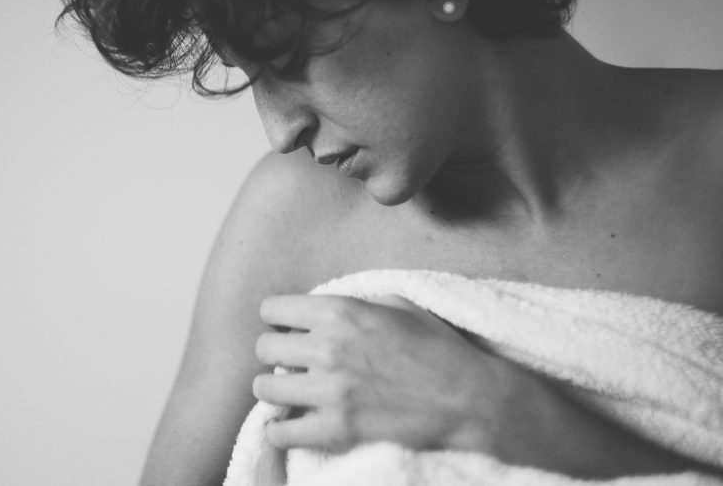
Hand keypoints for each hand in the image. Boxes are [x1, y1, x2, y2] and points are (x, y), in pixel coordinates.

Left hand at [252, 294, 511, 453]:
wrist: (469, 399)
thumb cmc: (437, 348)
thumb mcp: (395, 304)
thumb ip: (351, 301)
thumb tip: (317, 306)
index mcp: (341, 311)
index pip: (273, 309)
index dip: (278, 319)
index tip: (287, 329)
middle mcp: (328, 347)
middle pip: (264, 347)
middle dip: (276, 353)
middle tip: (293, 362)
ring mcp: (331, 390)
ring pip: (266, 387)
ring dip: (276, 389)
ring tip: (292, 392)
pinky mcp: (337, 429)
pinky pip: (281, 431)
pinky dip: (281, 430)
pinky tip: (292, 424)